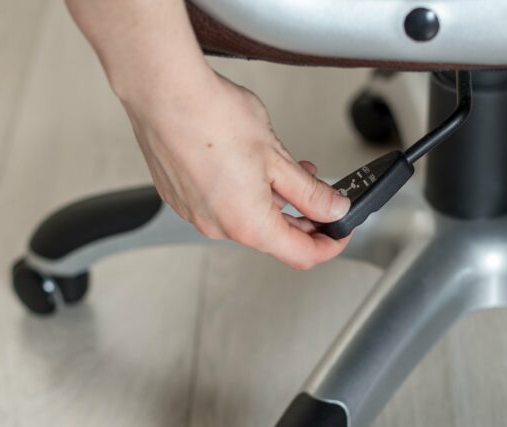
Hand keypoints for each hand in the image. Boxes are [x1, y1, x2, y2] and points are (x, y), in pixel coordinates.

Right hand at [121, 65, 351, 269]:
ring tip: (286, 169)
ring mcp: (196, 213)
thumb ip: (311, 193)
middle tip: (320, 195)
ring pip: (248, 219)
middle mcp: (219, 227)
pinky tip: (250, 165)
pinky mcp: (181, 197)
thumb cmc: (212, 118)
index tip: (341, 231)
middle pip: (274, 238)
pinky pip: (222, 205)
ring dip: (273, 201)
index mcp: (248, 225)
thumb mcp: (278, 158)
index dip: (330, 244)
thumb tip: (333, 209)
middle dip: (302, 218)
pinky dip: (244, 192)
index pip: (302, 255)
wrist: (164, 92)